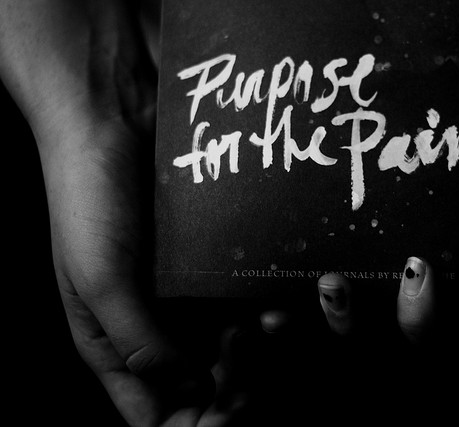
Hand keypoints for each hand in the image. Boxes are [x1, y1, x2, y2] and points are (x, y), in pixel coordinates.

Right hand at [0, 2, 293, 424]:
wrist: (117, 123)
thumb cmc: (89, 201)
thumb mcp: (100, 282)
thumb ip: (138, 346)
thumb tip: (187, 392)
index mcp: (111, 344)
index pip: (151, 411)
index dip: (190, 423)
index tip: (222, 416)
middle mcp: (149, 327)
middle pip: (194, 388)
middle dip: (227, 392)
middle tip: (244, 372)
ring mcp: (181, 298)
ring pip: (224, 352)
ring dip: (251, 356)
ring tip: (261, 331)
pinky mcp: (209, 267)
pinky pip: (240, 306)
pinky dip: (260, 315)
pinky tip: (273, 306)